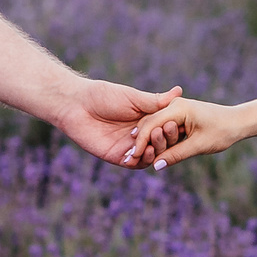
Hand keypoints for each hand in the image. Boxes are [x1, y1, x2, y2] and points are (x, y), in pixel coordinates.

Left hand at [53, 78, 181, 164]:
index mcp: (146, 120)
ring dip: (155, 151)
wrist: (76, 105)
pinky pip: (134, 164)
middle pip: (160, 144)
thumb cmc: (103, 96)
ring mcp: (129, 147)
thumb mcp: (133, 97)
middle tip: (164, 132)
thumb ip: (156, 101)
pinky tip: (143, 153)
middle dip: (165, 140)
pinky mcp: (117, 157)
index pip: (166, 128)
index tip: (176, 122)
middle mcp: (140, 135)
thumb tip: (179, 92)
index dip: (172, 127)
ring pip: (150, 156)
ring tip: (154, 143)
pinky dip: (141, 160)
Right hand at [128, 96, 251, 168]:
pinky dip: (156, 139)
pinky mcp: (178, 115)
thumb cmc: (222, 132)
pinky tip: (147, 151)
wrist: (237, 122)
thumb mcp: (199, 145)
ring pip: (154, 125)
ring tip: (133, 156)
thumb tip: (156, 166)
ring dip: (146, 140)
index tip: (131, 158)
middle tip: (127, 158)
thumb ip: (176, 155)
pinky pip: (162, 127)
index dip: (141, 142)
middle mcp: (174, 105)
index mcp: (178, 108)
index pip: (152, 125)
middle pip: (149, 123)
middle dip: (139, 141)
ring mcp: (175, 108)